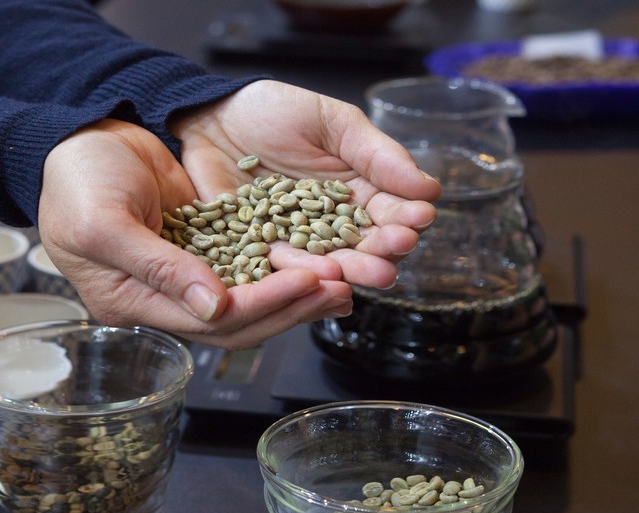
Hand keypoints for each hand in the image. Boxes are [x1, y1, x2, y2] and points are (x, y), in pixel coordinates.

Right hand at [39, 119, 353, 349]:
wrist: (77, 136)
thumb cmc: (74, 180)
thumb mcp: (104, 224)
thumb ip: (159, 268)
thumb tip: (213, 306)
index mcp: (131, 302)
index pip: (209, 321)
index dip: (262, 304)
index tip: (305, 282)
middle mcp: (161, 298)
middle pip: (237, 320)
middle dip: (290, 307)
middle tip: (339, 289)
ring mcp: (182, 273)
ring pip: (248, 297)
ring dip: (293, 293)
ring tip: (341, 282)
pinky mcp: (200, 245)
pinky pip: (247, 265)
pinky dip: (280, 265)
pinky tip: (314, 260)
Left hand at [170, 79, 440, 288]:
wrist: (209, 117)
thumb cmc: (273, 112)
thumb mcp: (333, 122)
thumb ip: (376, 154)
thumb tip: (428, 187)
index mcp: (354, 192)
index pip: (388, 212)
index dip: (405, 216)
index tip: (419, 216)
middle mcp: (326, 225)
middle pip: (362, 246)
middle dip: (384, 249)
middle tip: (398, 246)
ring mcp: (291, 241)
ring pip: (326, 263)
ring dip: (352, 269)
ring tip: (373, 271)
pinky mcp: (254, 252)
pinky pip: (279, 267)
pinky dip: (301, 272)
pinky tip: (324, 274)